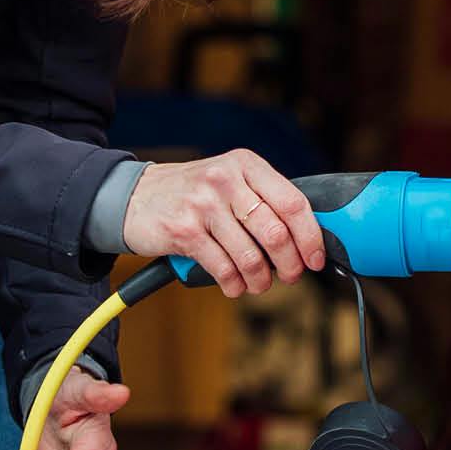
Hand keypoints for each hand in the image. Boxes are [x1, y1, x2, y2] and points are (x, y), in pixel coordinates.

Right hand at [123, 149, 325, 295]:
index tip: (316, 258)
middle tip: (290, 276)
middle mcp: (225, 179)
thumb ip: (264, 199)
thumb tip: (306, 237)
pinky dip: (234, 284)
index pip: (293, 202)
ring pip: (250, 256)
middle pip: (275, 233)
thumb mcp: (230, 180)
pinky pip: (223, 269)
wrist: (134, 197)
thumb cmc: (193, 194)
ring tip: (258, 283)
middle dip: (289, 264)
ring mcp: (203, 204)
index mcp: (245, 164)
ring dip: (260, 280)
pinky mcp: (183, 230)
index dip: (311, 236)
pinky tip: (234, 284)